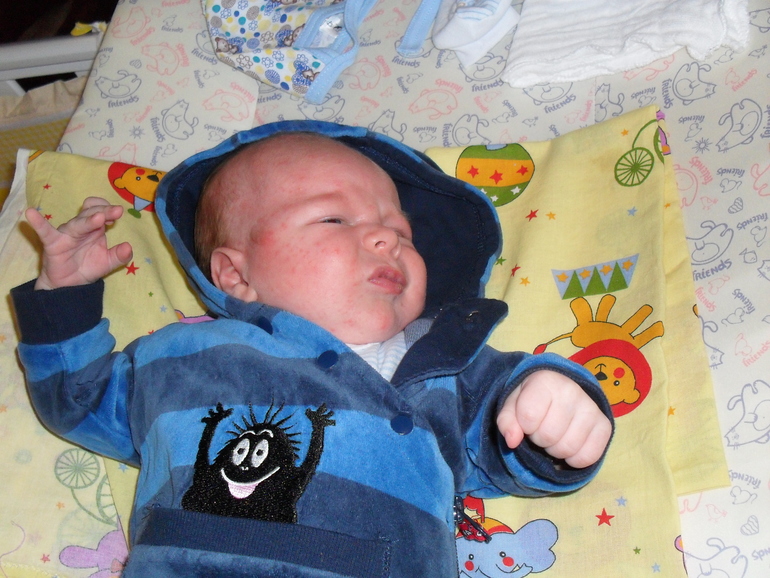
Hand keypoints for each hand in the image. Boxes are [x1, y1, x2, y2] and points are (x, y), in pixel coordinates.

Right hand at [28, 197, 132, 289]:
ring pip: (77, 224)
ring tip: (98, 217)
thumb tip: (128, 247)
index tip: (118, 213)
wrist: (70, 285)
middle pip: (91, 214)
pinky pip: (45, 232)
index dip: (109, 210)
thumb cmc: (88, 266)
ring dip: (87, 220)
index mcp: (95, 229)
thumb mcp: (108, 263)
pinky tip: (30, 213)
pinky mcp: (53, 243)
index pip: (100, 211)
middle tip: (117, 211)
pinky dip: (38, 223)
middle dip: (104, 211)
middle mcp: (80, 228)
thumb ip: (120, 256)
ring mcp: (66, 234)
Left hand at [496, 370, 611, 468]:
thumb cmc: (532, 400)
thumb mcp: (512, 406)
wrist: (560, 392)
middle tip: (541, 429)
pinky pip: (588, 457)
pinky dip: (574, 459)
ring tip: (555, 436)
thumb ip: (506, 421)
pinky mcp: (605, 426)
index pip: (529, 416)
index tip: (527, 420)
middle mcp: (572, 391)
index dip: (524, 426)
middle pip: (549, 435)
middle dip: (539, 439)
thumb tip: (512, 441)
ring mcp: (591, 408)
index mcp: (545, 381)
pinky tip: (569, 445)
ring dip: (555, 450)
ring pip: (568, 448)